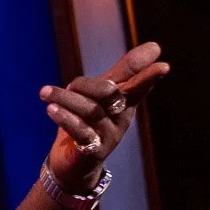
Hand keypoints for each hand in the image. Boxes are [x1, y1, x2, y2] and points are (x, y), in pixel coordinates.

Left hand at [41, 41, 169, 192]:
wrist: (72, 163)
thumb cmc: (88, 121)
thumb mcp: (103, 94)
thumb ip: (123, 71)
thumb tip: (155, 47)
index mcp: (125, 102)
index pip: (139, 86)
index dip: (148, 77)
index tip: (163, 66)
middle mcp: (121, 119)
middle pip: (110, 93)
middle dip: (88, 84)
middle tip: (70, 84)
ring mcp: (109, 136)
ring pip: (91, 110)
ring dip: (66, 99)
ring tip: (45, 93)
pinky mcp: (93, 151)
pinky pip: (80, 131)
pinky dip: (65, 118)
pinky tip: (51, 109)